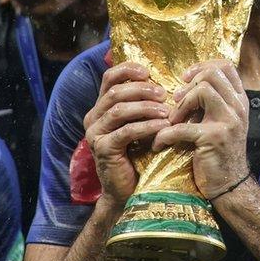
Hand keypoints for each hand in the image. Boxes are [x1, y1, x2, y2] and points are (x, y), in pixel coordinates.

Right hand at [84, 62, 169, 207]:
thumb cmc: (136, 156)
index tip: (148, 71)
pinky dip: (147, 126)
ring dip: (146, 107)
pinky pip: (126, 131)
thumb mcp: (138, 125)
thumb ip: (142, 106)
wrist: (126, 190)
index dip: (127, 70)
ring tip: (166, 111)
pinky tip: (163, 126)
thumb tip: (163, 85)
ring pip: (119, 109)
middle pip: (115, 92)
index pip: (109, 78)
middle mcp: (93, 118)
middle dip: (142, 89)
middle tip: (163, 94)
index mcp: (100, 108)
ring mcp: (95, 134)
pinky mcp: (103, 149)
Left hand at [152, 59, 249, 198]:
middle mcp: (238, 107)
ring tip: (172, 121)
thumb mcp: (221, 121)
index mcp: (239, 101)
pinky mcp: (214, 138)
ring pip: (202, 90)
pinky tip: (159, 143)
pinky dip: (165, 134)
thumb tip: (187, 83)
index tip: (186, 79)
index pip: (225, 66)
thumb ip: (211, 102)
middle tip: (177, 102)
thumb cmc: (218, 152)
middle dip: (189, 85)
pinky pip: (182, 126)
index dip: (202, 66)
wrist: (229, 185)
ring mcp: (229, 122)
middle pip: (212, 74)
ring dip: (180, 105)